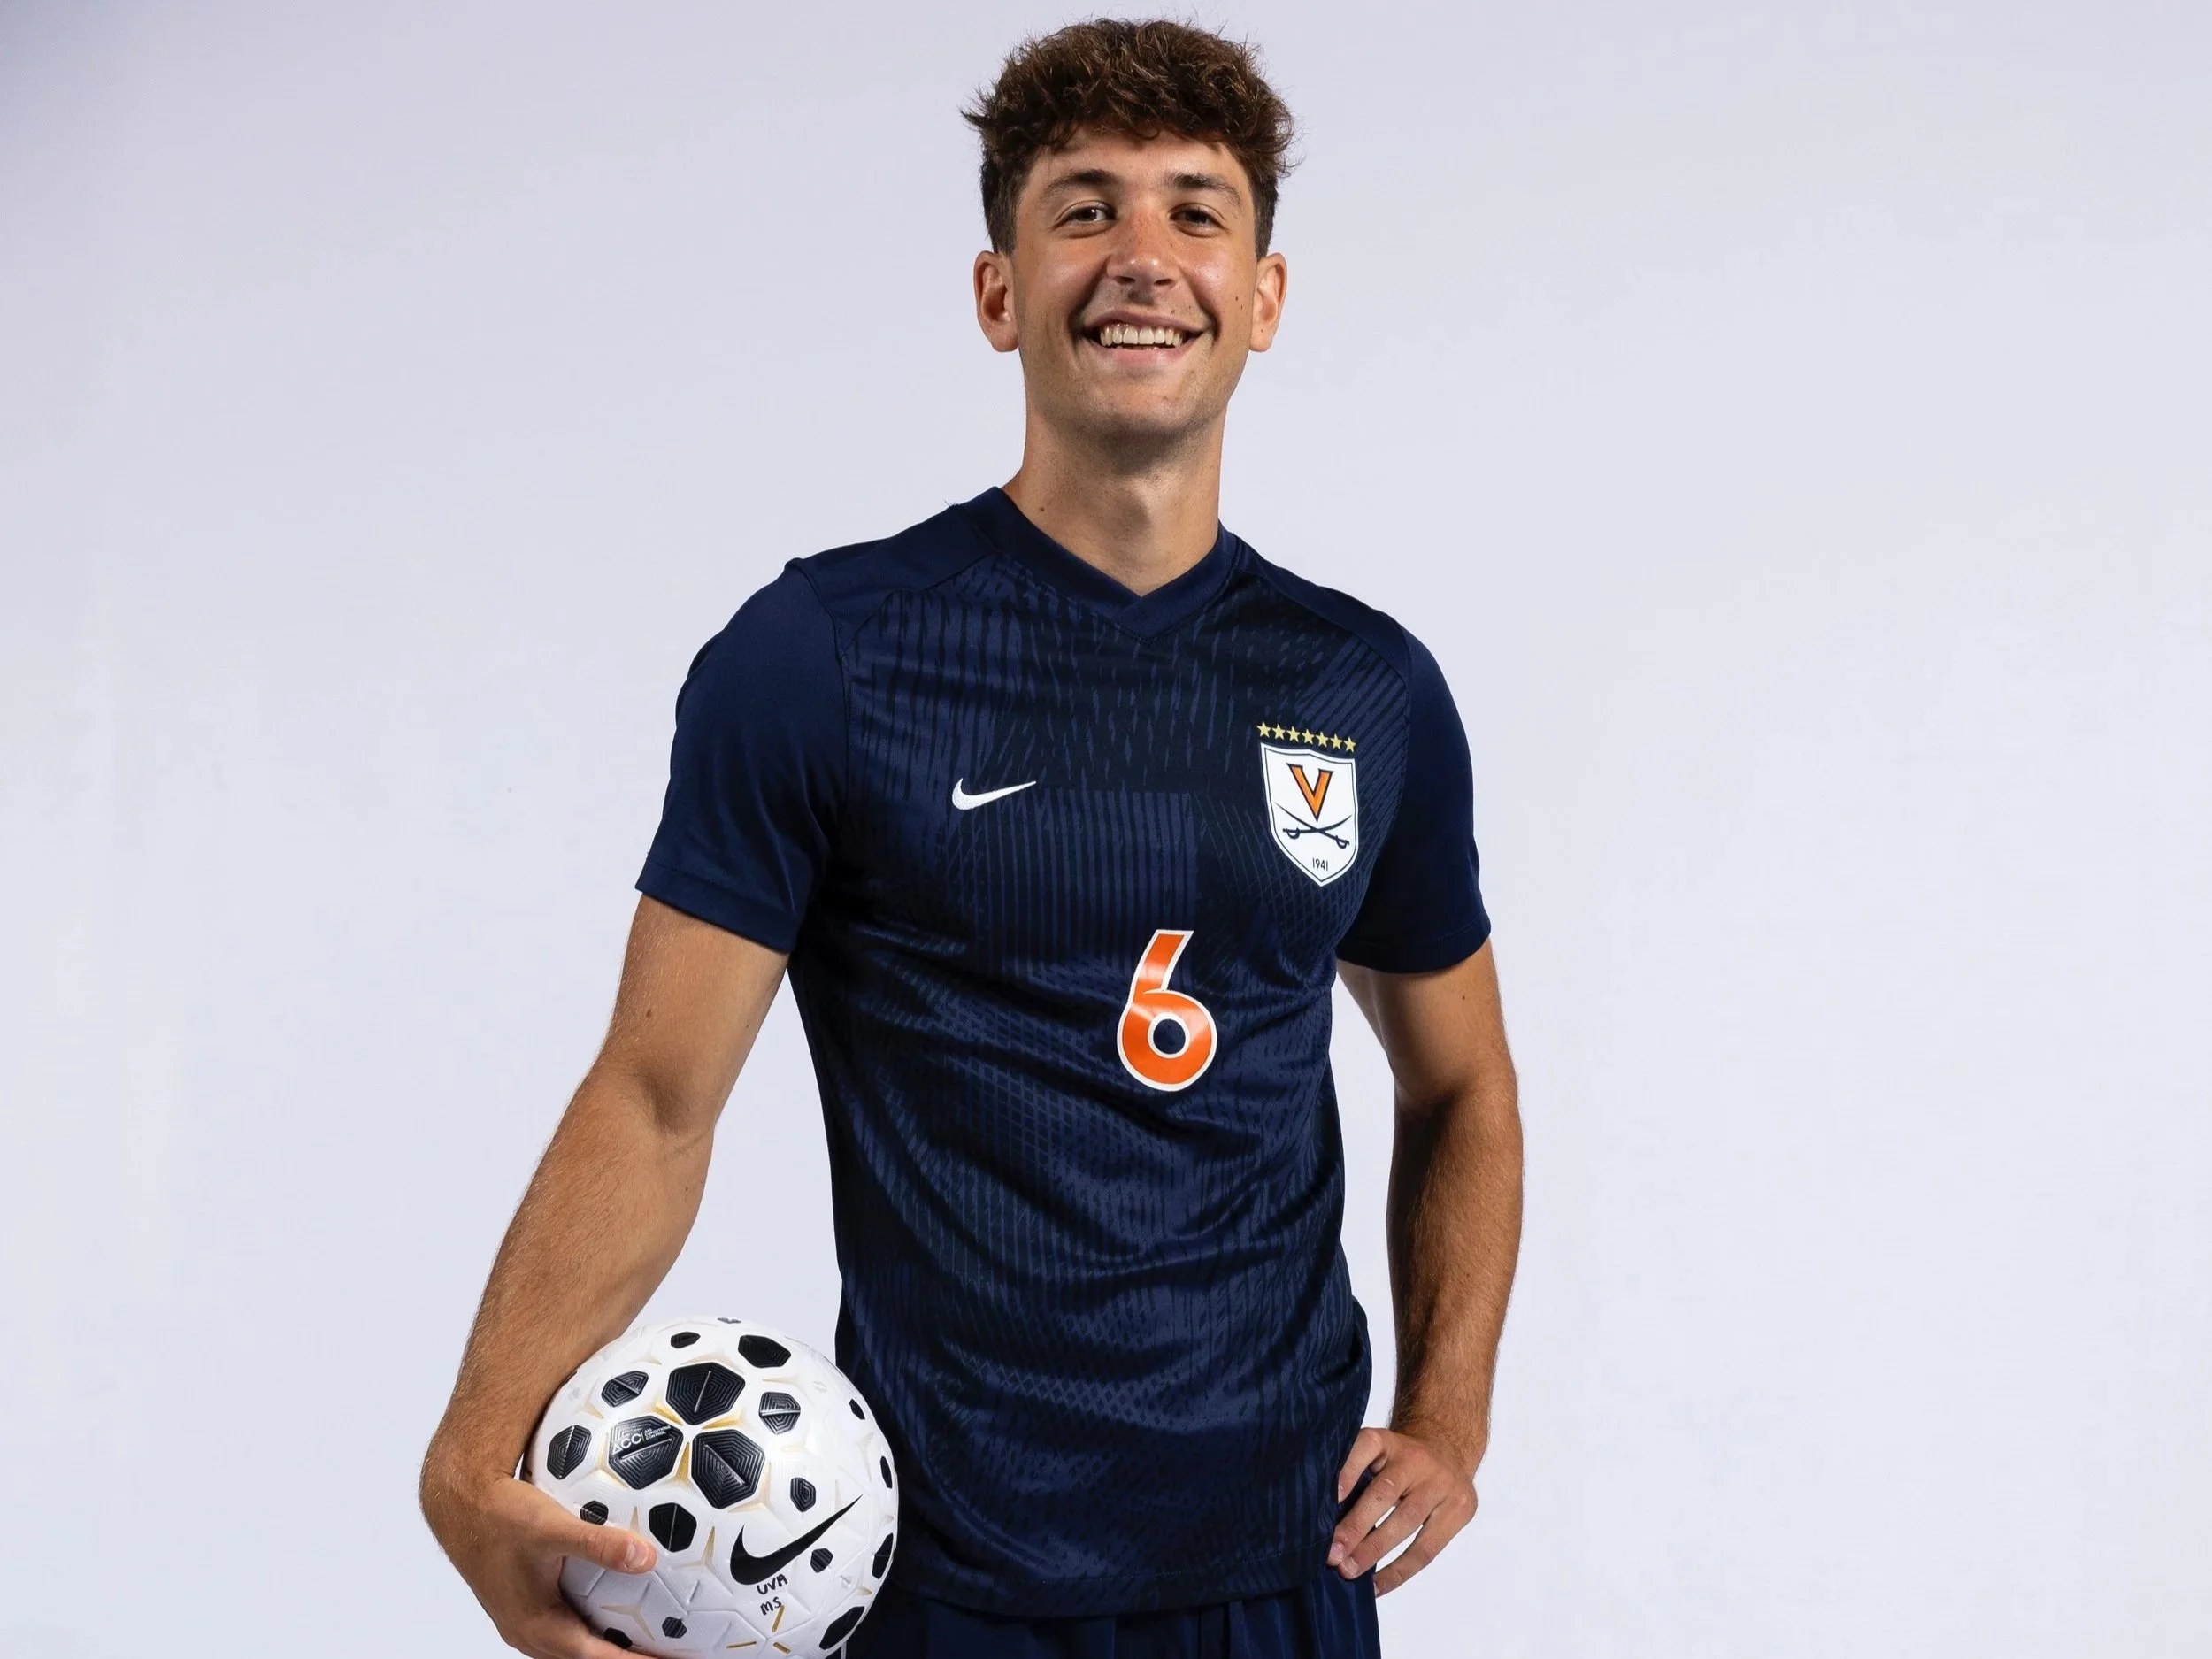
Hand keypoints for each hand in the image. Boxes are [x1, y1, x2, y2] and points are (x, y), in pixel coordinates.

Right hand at [421, 1464, 657, 1657]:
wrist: (461, 1506)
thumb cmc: (500, 1517)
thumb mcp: (553, 1527)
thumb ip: (600, 1543)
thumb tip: (647, 1557)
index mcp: (537, 1626)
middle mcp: (529, 1632)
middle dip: (626, 1658)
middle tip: (669, 1650)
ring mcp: (525, 1620)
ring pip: (574, 1645)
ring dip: (608, 1645)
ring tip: (650, 1636)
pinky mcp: (525, 1604)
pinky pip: (566, 1623)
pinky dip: (593, 1623)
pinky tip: (616, 1603)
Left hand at [1329, 1426, 1478, 1593]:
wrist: (1448, 1450)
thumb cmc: (1397, 1462)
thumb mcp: (1376, 1454)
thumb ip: (1352, 1474)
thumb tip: (1317, 1518)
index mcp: (1388, 1440)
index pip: (1365, 1447)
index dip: (1347, 1472)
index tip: (1327, 1500)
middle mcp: (1416, 1458)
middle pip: (1385, 1493)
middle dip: (1356, 1527)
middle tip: (1331, 1554)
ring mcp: (1441, 1483)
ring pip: (1407, 1522)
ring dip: (1375, 1551)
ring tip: (1349, 1571)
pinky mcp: (1459, 1509)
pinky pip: (1427, 1549)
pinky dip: (1400, 1571)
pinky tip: (1377, 1584)